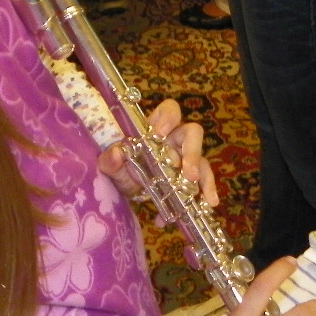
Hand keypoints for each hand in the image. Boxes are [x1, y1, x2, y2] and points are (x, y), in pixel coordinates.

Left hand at [97, 97, 218, 210]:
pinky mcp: (191, 177)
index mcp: (156, 128)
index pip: (169, 110)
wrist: (129, 188)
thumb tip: (116, 154)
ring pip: (202, 160)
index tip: (161, 134)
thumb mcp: (113, 166)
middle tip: (189, 174)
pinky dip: (204, 195)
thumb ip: (110, 160)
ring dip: (204, 179)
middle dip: (192, 153)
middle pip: (193, 133)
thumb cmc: (123, 168)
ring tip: (205, 198)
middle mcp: (175, 140)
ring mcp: (186, 158)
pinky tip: (206, 205)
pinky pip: (203, 182)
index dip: (168, 118)